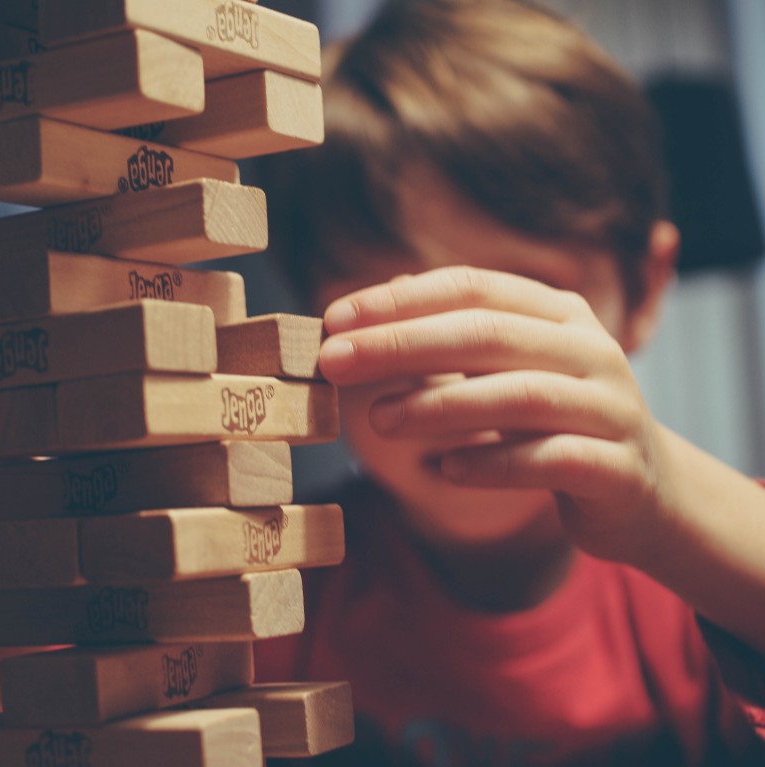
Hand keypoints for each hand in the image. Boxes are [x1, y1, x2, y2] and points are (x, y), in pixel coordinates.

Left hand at [317, 266, 671, 563]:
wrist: (645, 493)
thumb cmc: (555, 423)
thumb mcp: (509, 369)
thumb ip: (455, 336)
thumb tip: (380, 300)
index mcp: (559, 313)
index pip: (471, 286)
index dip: (398, 300)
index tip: (332, 318)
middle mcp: (590, 349)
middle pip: (488, 333)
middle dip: (402, 343)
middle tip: (334, 361)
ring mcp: (610, 408)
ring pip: (520, 395)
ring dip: (439, 405)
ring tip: (379, 420)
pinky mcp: (617, 469)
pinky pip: (548, 461)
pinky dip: (491, 463)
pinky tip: (443, 470)